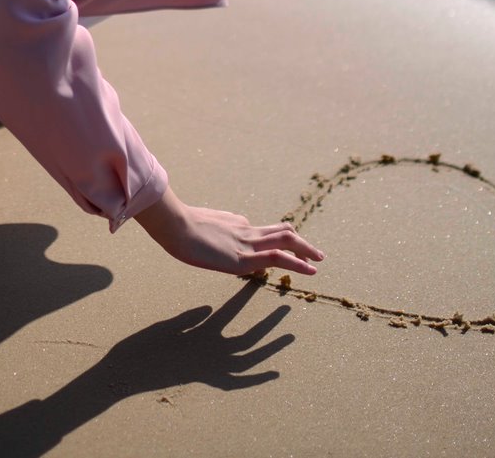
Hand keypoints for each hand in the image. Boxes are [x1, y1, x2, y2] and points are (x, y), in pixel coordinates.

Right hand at [134, 188, 323, 275]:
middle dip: (299, 242)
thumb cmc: (178, 228)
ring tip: (319, 259)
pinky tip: (310, 270)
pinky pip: (278, 258)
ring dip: (305, 249)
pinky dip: (298, 262)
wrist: (175, 225)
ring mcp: (246, 243)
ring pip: (285, 241)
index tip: (286, 245)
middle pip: (280, 231)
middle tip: (315, 252)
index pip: (260, 230)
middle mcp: (245, 230)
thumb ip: (216, 228)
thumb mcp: (200, 225)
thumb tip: (220, 235)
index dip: (276, 237)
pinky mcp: (244, 259)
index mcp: (234, 224)